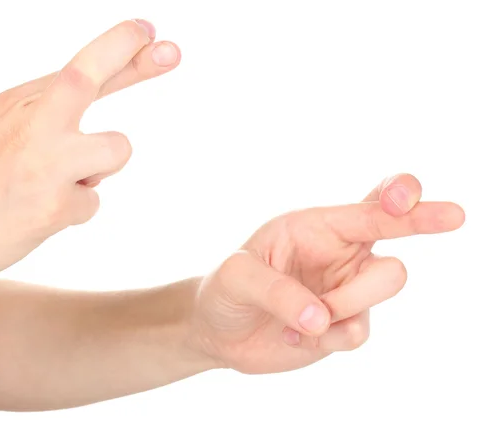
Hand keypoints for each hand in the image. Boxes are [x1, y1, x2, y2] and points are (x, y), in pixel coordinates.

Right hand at [0, 20, 179, 294]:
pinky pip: (94, 203)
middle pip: (91, 80)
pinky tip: (38, 213)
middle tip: (173, 49)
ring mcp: (43, 163)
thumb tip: (98, 97)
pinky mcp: (53, 206)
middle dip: (136, 61)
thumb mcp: (2, 127)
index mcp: (20, 102)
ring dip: (99, 170)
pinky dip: (75, 209)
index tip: (150, 29)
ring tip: (55, 184)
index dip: (121, 46)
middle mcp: (32, 123)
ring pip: (117, 151)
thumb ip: (49, 111)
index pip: (79, 67)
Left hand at [190, 175, 464, 372]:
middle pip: (392, 269)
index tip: (451, 216)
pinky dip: (326, 340)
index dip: (413, 207)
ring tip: (299, 322)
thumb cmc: (226, 289)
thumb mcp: (235, 276)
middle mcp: (342, 255)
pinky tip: (294, 335)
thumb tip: (322, 318)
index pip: (376, 210)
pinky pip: (357, 334)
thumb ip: (277, 290)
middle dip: (360, 293)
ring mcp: (347, 292)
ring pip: (379, 301)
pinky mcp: (345, 326)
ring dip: (339, 315)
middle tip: (323, 307)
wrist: (219, 330)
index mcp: (318, 226)